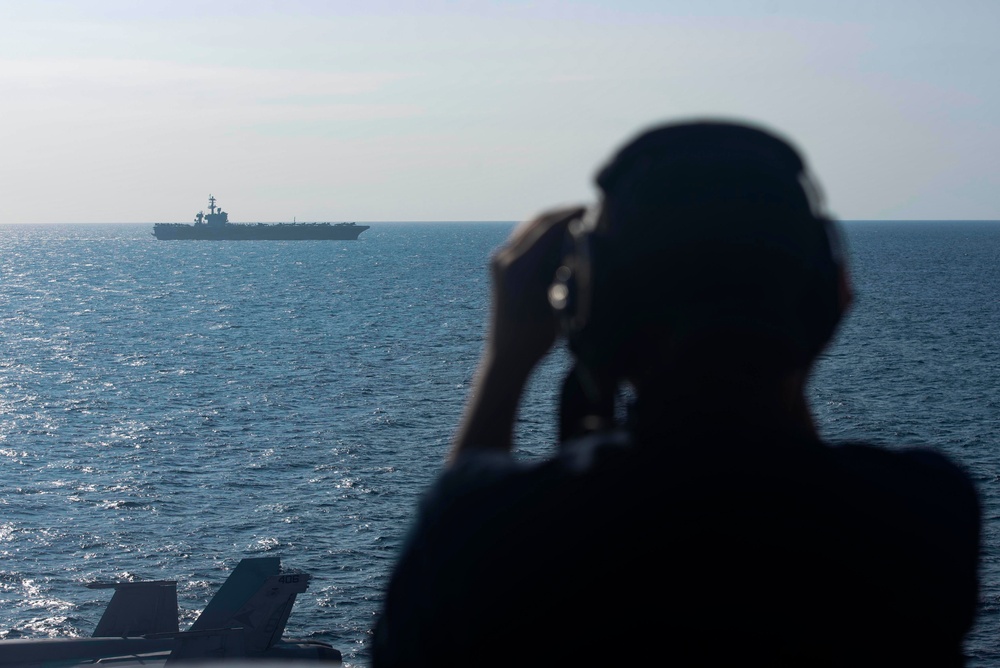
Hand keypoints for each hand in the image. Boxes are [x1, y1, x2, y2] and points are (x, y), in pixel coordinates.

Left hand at [486, 206, 585, 370]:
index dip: (573, 213)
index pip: (550, 227)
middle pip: (538, 220)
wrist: (507, 356)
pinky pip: (523, 238)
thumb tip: (588, 241)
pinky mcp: (500, 265)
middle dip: (564, 212)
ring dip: (553, 220)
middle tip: (589, 208)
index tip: (594, 207)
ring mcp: (499, 260)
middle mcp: (505, 258)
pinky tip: (562, 235)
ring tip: (579, 218)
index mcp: (519, 266)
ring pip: (529, 226)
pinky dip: (542, 231)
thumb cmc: (537, 337)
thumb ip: (571, 270)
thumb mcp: (562, 301)